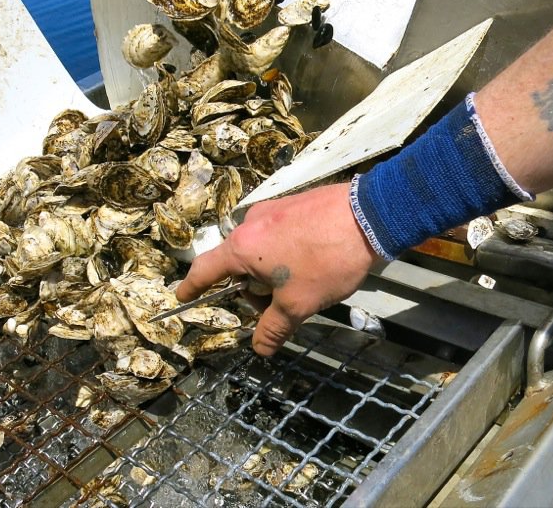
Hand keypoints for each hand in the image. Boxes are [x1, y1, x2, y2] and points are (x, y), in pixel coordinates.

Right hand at [175, 182, 380, 355]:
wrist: (370, 216)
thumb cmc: (326, 261)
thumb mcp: (298, 304)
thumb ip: (273, 327)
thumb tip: (260, 349)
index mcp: (243, 245)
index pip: (206, 269)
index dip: (192, 286)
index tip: (182, 296)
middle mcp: (251, 223)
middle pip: (238, 263)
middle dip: (253, 289)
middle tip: (279, 306)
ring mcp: (274, 209)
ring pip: (261, 250)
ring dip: (273, 272)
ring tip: (306, 283)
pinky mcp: (294, 204)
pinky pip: (280, 235)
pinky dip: (287, 255)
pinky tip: (314, 263)